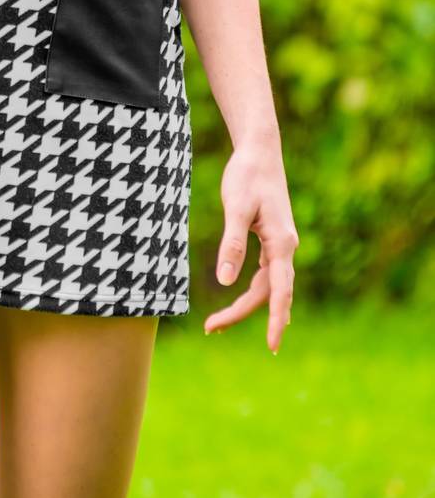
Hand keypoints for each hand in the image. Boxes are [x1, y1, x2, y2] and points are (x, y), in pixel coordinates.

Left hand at [204, 139, 297, 352]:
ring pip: (267, 285)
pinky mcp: (272, 239)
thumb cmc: (247, 175)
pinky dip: (255, 290)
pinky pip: (266, 274)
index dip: (275, 320)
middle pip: (269, 293)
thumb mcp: (236, 207)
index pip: (279, 291)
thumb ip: (232, 244)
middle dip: (242, 312)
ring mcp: (280, 244)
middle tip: (211, 328)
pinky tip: (249, 301)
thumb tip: (224, 281)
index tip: (272, 346)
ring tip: (218, 323)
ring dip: (246, 304)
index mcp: (282, 243)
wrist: (259, 150)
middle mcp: (286, 247)